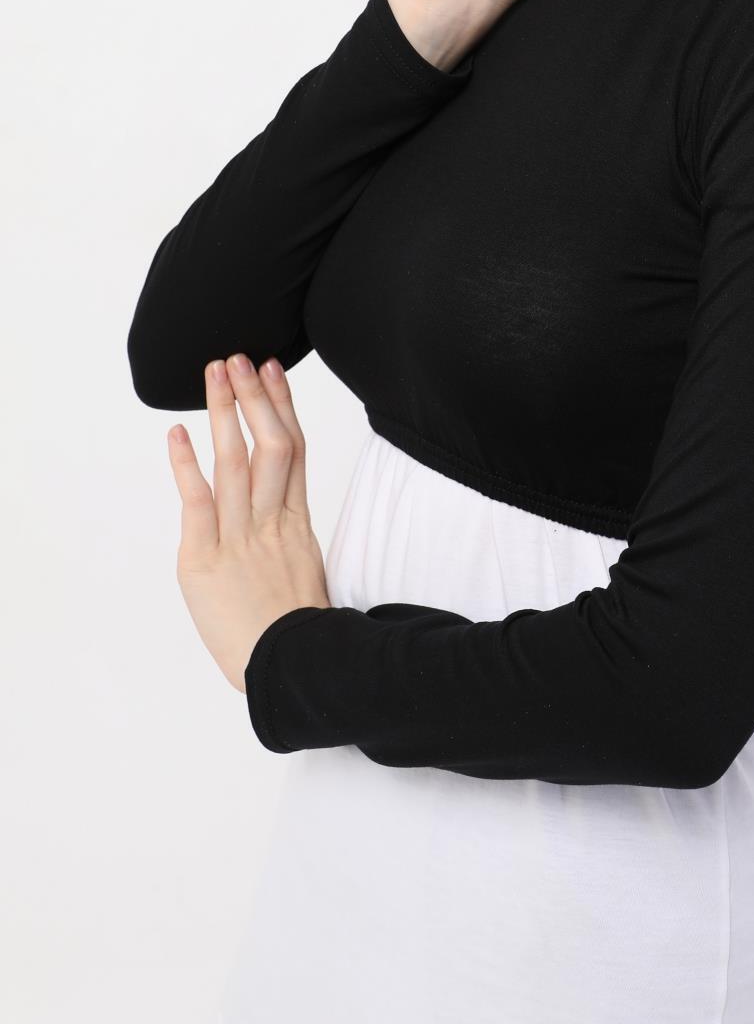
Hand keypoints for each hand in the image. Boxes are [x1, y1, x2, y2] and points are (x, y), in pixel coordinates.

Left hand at [166, 356, 330, 694]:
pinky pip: (200, 501)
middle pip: (269, 443)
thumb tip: (279, 513)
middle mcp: (272, 521)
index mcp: (298, 523)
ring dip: (226, 413)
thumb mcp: (304, 573)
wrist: (292, 667)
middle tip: (240, 358)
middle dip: (253, 397)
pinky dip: (186, 465)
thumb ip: (288, 537)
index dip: (282, 406)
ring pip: (237, 461)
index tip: (273, 372)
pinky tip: (178, 433)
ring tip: (216, 373)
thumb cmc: (298, 632)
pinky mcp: (206, 558)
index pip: (294, 449)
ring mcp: (240, 537)